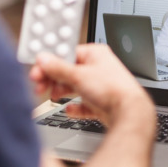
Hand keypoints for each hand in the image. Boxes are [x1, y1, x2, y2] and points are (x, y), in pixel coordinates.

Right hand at [29, 44, 154, 125]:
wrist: (129, 114)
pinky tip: (69, 109)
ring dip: (62, 91)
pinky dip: (75, 107)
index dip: (51, 62)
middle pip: (69, 71)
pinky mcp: (102, 102)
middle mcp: (99, 67)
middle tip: (40, 85)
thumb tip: (43, 59)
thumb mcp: (78, 75)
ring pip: (75, 87)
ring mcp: (101, 86)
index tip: (38, 70)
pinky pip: (83, 103)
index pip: (67, 53)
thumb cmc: (113, 89)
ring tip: (53, 96)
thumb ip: (58, 68)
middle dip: (53, 79)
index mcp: (96, 53)